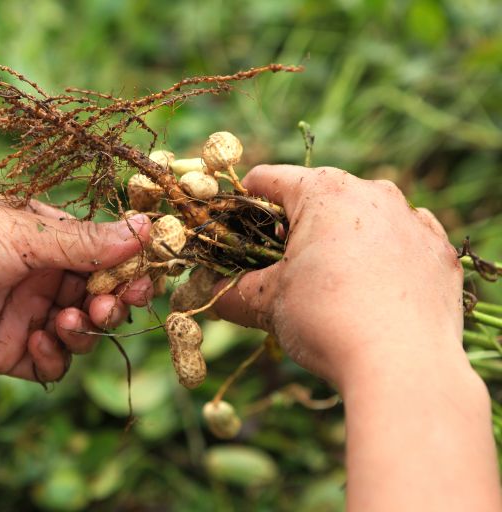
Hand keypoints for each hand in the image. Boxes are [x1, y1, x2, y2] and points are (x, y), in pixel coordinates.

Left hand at [0, 197, 151, 381]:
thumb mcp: (24, 235)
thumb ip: (87, 243)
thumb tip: (149, 228)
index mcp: (46, 238)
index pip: (105, 254)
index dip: (128, 268)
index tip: (144, 277)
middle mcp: (41, 276)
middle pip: (100, 295)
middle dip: (112, 301)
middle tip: (109, 304)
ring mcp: (27, 314)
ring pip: (82, 331)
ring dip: (84, 328)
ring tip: (65, 319)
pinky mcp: (11, 351)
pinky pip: (52, 362)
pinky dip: (55, 355)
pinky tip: (38, 340)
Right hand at [214, 165, 464, 387]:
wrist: (403, 367)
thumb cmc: (327, 321)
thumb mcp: (266, 303)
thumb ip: (229, 291)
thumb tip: (204, 294)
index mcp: (324, 191)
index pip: (268, 180)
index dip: (242, 204)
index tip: (234, 230)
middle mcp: (374, 192)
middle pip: (319, 198)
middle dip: (295, 228)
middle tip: (280, 269)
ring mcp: (414, 220)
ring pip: (363, 219)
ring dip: (341, 241)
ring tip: (330, 286)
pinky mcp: (440, 252)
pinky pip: (402, 243)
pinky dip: (383, 259)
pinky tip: (373, 292)